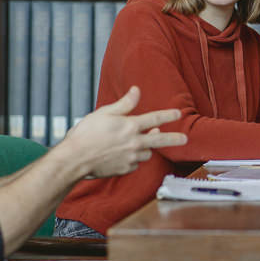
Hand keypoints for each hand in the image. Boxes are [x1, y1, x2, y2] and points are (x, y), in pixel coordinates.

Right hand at [59, 86, 186, 178]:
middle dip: (175, 139)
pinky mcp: (125, 169)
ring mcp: (131, 158)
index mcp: (130, 126)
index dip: (168, 115)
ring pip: (147, 153)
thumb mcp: (104, 113)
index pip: (154, 118)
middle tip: (185, 139)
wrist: (74, 159)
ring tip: (136, 144)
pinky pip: (135, 164)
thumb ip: (124, 104)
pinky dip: (133, 159)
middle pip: (160, 140)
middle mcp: (134, 143)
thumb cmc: (86, 133)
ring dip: (146, 148)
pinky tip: (121, 155)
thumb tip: (137, 90)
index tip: (178, 113)